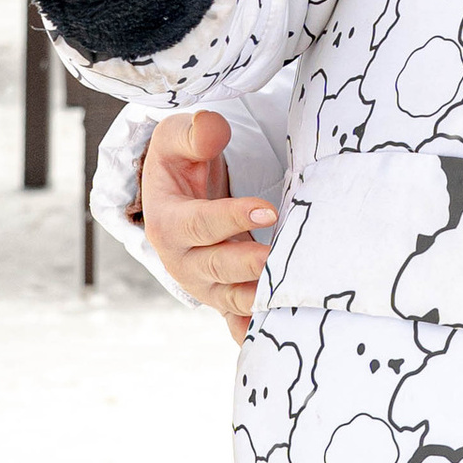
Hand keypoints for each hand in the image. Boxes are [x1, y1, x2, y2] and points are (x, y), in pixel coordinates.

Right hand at [141, 109, 276, 346]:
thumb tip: (214, 128)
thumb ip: (194, 132)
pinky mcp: (226, 298)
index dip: (233, 216)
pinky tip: (284, 335)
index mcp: (169, 222)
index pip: (201, 223)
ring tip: (294, 295)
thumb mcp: (175, 139)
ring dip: (261, 301)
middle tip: (280, 261)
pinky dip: (256, 332)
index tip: (269, 210)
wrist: (180, 196)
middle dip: (249, 266)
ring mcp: (206, 284)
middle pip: (218, 268)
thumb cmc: (180, 163)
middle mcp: (184, 260)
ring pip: (233, 300)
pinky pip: (238, 324)